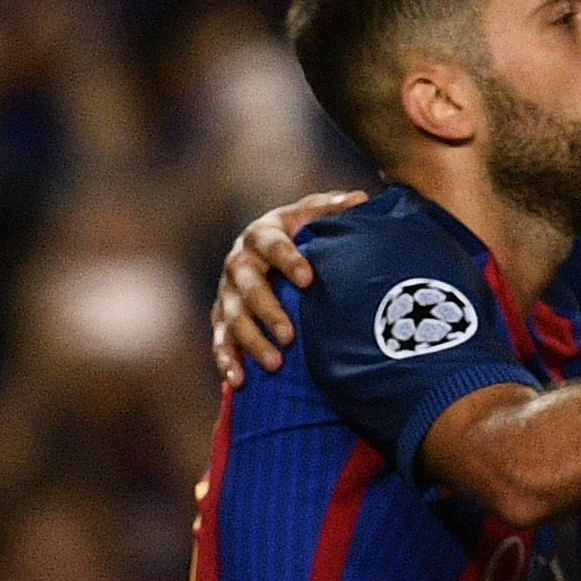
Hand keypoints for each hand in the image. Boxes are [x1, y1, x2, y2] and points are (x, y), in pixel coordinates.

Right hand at [210, 192, 366, 379]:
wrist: (272, 251)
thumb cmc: (303, 234)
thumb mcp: (316, 216)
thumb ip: (334, 209)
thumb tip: (361, 199)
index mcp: (262, 234)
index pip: (271, 244)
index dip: (287, 259)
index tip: (308, 278)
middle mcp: (239, 262)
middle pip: (246, 285)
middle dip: (266, 310)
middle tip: (290, 335)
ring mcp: (227, 292)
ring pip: (232, 317)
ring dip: (251, 341)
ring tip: (274, 364)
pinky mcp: (222, 318)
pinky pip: (220, 340)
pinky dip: (227, 360)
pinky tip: (237, 381)